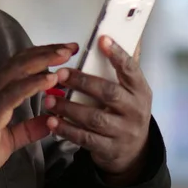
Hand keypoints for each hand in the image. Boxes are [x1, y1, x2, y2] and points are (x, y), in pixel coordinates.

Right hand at [0, 42, 77, 180]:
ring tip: (64, 55)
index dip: (41, 56)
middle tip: (70, 46)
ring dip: (43, 60)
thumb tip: (50, 121)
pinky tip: (50, 78)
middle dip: (46, 51)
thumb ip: (29, 128)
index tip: (63, 53)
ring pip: (18, 70)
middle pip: (21, 61)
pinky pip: (15, 91)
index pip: (19, 66)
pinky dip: (34, 83)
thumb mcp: (10, 139)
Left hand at [45, 36, 151, 185]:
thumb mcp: (129, 91)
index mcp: (140, 91)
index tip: (101, 39)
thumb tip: (117, 34)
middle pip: (109, 93)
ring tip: (48, 100)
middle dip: (82, 82)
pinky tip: (50, 121)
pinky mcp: (109, 149)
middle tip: (59, 74)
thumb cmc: (124, 111)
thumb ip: (120, 67)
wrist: (133, 152)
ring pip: (94, 118)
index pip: (131, 69)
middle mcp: (135, 111)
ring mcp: (123, 132)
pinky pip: (85, 139)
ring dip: (68, 107)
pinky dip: (66, 129)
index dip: (118, 54)